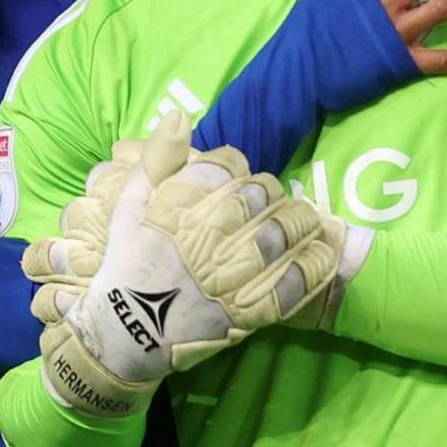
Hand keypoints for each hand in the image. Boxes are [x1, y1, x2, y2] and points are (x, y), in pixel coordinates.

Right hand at [23, 114, 336, 418]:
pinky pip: (291, 284)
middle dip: (271, 192)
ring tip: (305, 219)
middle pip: (258, 198)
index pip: (223, 169)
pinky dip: (312, 266)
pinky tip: (321, 253)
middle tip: (274, 196)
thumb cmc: (127, 264)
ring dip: (299, 222)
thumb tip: (178, 113)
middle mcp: (207, 237)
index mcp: (177, 208)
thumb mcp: (129, 204)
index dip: (236, 166)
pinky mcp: (247, 311)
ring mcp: (230, 276)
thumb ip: (157, 159)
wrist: (125, 333)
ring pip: (280, 236)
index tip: (238, 173)